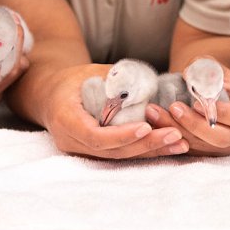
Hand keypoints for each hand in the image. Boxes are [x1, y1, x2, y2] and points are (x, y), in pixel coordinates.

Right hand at [42, 64, 185, 158]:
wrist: (49, 96)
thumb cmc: (72, 80)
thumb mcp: (91, 72)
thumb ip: (116, 79)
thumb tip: (147, 82)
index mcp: (66, 119)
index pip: (96, 135)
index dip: (122, 135)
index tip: (146, 127)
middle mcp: (71, 141)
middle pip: (112, 151)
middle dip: (145, 145)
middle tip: (175, 136)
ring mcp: (80, 150)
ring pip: (118, 157)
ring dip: (150, 152)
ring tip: (179, 144)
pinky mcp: (93, 153)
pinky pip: (119, 155)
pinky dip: (143, 150)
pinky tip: (168, 146)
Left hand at [146, 66, 229, 155]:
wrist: (210, 89)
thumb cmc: (213, 75)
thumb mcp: (213, 65)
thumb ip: (203, 66)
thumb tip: (188, 74)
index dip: (219, 112)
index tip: (195, 103)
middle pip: (221, 138)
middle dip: (194, 125)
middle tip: (174, 108)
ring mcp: (228, 145)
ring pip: (203, 146)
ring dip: (178, 131)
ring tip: (155, 113)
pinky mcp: (212, 151)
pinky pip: (193, 150)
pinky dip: (173, 138)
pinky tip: (156, 124)